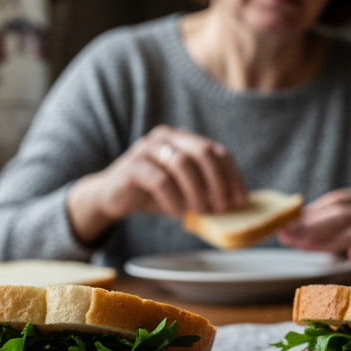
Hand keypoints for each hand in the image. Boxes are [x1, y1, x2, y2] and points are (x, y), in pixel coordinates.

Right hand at [66, 125, 247, 242]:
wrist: (109, 196)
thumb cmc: (152, 193)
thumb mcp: (182, 189)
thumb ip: (204, 190)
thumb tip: (235, 206)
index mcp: (183, 139)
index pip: (216, 151)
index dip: (232, 175)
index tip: (241, 200)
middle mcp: (166, 137)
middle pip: (203, 152)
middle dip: (218, 181)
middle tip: (224, 207)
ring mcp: (147, 149)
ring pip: (182, 164)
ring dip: (197, 191)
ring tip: (201, 213)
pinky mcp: (131, 166)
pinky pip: (159, 180)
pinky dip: (173, 199)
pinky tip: (176, 214)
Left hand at [278, 188, 350, 278]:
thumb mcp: (338, 227)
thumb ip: (317, 225)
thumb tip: (285, 228)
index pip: (334, 201)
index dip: (310, 212)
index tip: (288, 224)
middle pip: (343, 215)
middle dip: (313, 226)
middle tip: (290, 236)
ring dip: (329, 241)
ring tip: (306, 247)